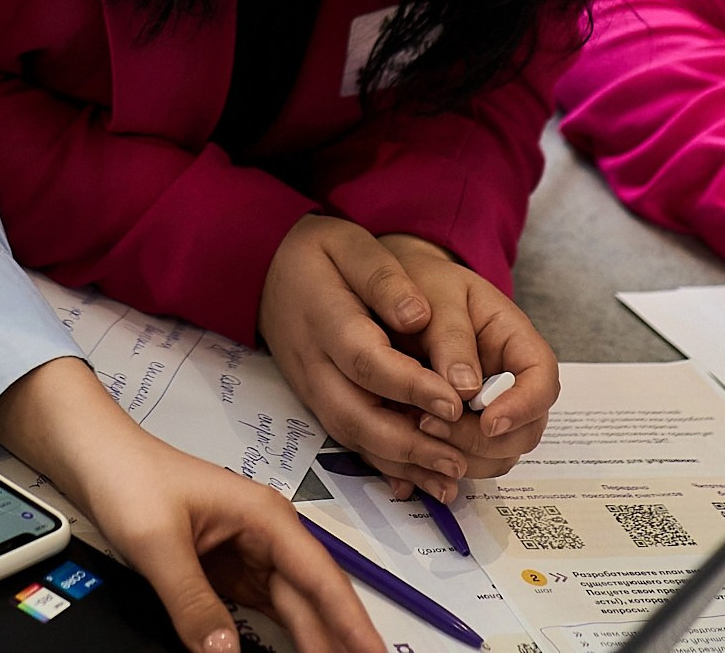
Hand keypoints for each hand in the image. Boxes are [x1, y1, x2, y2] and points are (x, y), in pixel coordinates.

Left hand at [0, 358, 377, 652]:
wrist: (94, 455)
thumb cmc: (129, 476)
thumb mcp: (158, 544)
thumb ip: (193, 603)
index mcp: (266, 517)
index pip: (323, 579)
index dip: (354, 623)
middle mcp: (266, 535)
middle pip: (312, 600)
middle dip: (336, 640)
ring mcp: (247, 554)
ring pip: (291, 610)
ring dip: (310, 643)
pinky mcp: (226, 571)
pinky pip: (260, 612)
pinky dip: (276, 640)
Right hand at [258, 217, 556, 499]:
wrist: (266, 269)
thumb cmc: (318, 254)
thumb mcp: (351, 244)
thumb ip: (383, 278)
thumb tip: (418, 315)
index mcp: (325, 319)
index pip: (367, 360)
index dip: (410, 385)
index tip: (455, 401)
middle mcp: (314, 363)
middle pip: (355, 414)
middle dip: (408, 444)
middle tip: (458, 459)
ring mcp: (311, 388)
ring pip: (351, 436)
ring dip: (400, 463)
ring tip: (450, 477)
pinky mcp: (316, 402)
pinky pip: (349, 440)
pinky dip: (385, 466)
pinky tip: (419, 481)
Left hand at [378, 234, 557, 493]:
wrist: (399, 292)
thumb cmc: (426, 285)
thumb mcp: (439, 296)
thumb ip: (452, 338)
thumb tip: (465, 391)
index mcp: (517, 342)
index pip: (542, 381)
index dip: (523, 407)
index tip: (489, 422)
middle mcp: (512, 383)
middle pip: (525, 430)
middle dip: (482, 440)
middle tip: (430, 424)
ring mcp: (492, 410)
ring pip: (498, 455)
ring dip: (461, 455)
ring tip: (414, 428)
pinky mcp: (465, 429)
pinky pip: (468, 460)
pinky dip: (444, 461)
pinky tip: (412, 445)